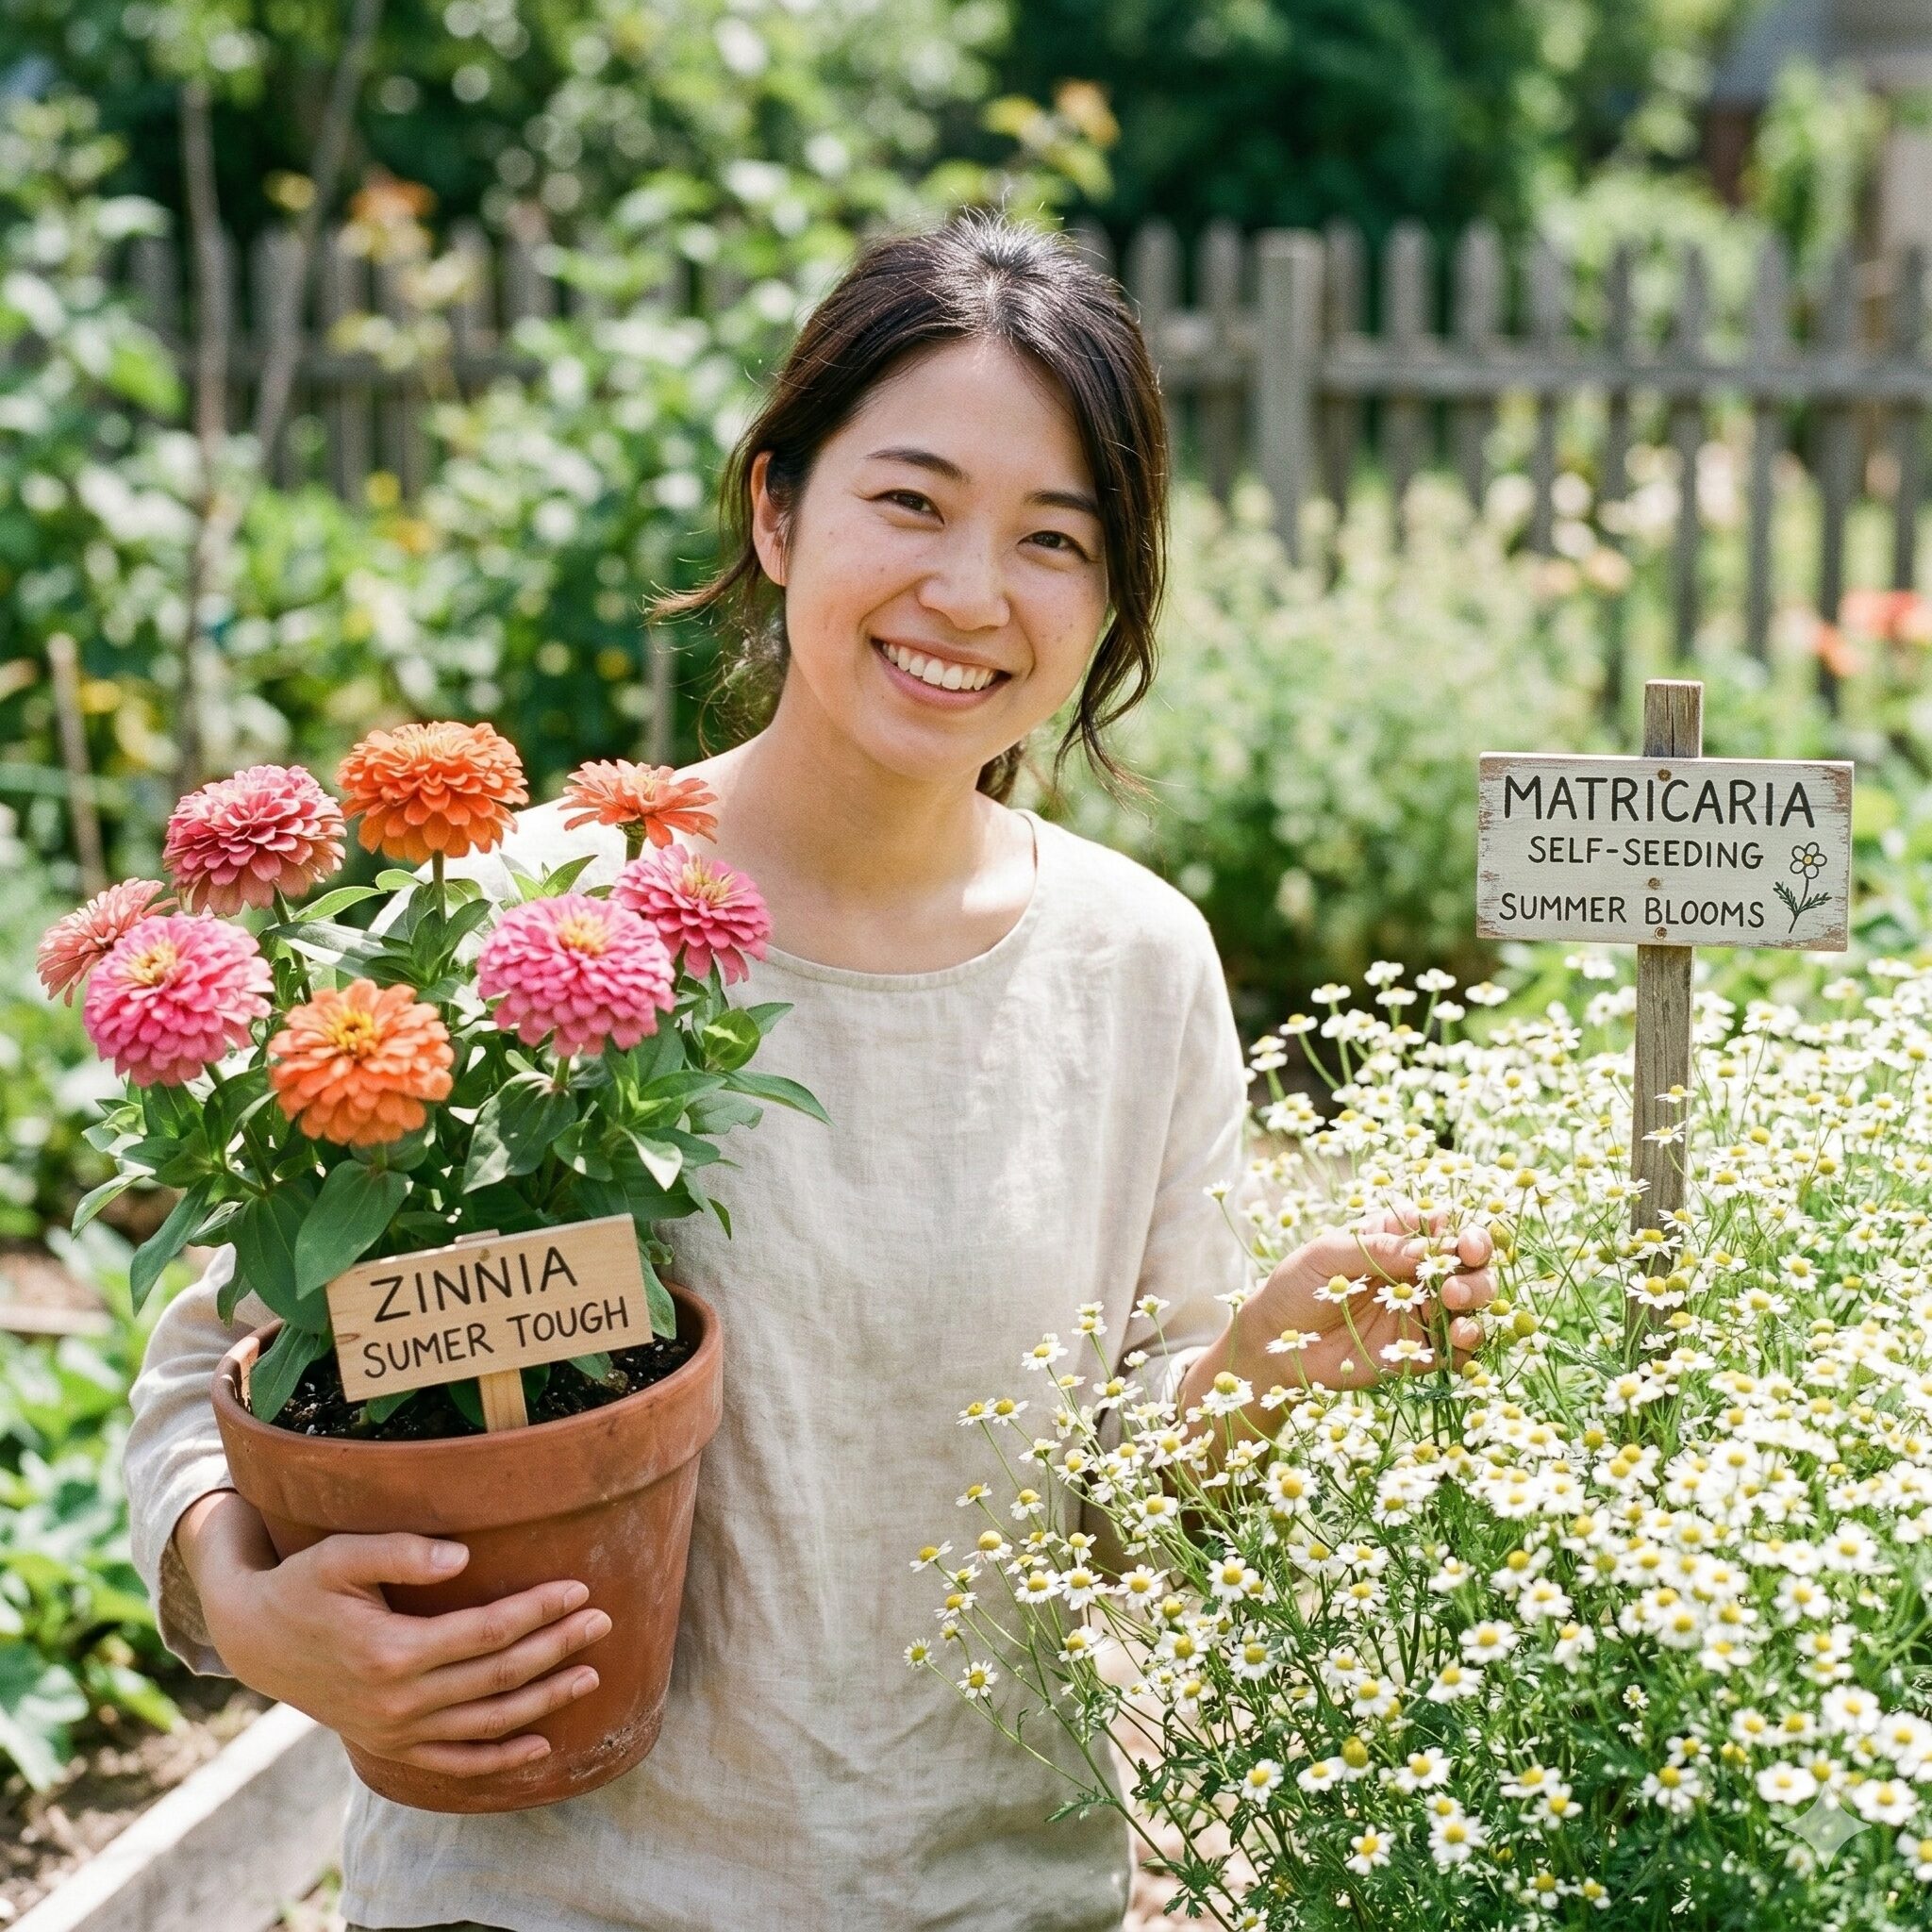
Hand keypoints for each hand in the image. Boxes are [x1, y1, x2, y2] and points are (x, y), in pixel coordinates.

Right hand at [176, 1492, 608, 1777]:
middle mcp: (397, 1700)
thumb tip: (464, 1557)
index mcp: (391, 1650)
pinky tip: (541, 1745)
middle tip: (603, 1621)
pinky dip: (500, 1759)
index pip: (487, 1632)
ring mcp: (394, 1730)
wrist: (256, 1637)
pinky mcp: (390, 1746)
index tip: (579, 1588)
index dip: (537, 1611)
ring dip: (545, 1700)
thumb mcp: (342, 1554)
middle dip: (557, 1648)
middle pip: (499, 1676)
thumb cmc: (305, 1584)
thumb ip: (402, 1551)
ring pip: (488, 1722)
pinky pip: (455, 1762)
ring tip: (591, 1675)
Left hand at [1243, 1201, 1495, 1393]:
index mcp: (1397, 1241)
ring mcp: (1420, 1314)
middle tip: (1453, 1289)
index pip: (1445, 1230)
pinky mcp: (1419, 1352)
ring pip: (1471, 1306)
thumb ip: (1374, 1249)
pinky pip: (1457, 1351)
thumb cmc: (1296, 1285)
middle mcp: (1416, 1274)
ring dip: (1477, 1306)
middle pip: (1469, 1267)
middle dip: (1476, 1273)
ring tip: (1455, 1314)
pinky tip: (1458, 1344)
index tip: (1463, 1246)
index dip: (1464, 1235)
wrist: (1276, 1342)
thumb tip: (1425, 1247)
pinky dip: (1468, 1348)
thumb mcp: (1326, 1255)